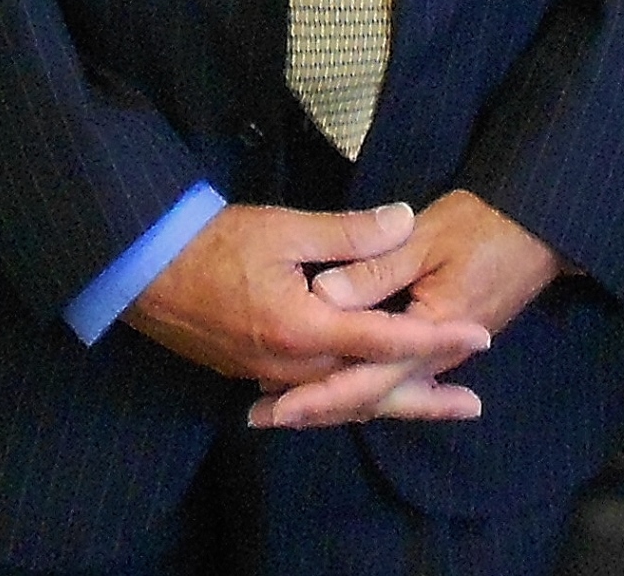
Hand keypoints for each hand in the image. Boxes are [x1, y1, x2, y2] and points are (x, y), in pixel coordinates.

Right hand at [124, 201, 493, 426]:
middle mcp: (291, 365)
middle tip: (474, 404)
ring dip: (392, 401)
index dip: (436, 339)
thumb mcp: (284, 228)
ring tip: (437, 403)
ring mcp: (271, 376)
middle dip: (425, 397)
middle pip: (370, 390)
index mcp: (303, 328)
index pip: (384, 339)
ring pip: (343, 399)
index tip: (480, 337)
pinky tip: (372, 395)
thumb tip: (405, 220)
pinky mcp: (257, 373)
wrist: (143, 271)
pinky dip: (351, 398)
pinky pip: (316, 396)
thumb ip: (348, 232)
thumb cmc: (212, 242)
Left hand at [286, 191, 567, 426]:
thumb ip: (374, 267)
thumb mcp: (428, 237)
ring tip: (284, 410)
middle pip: (370, 394)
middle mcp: (436, 355)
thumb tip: (324, 294)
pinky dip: (362, 386)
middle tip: (261, 418)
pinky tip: (337, 388)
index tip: (277, 405)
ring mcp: (442, 353)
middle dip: (317, 407)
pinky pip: (395, 377)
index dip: (320, 392)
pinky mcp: (442, 343)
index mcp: (430, 331)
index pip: (367, 374)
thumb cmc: (486, 224)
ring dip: (335, 401)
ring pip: (382, 390)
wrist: (540, 227)